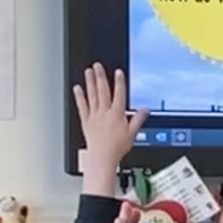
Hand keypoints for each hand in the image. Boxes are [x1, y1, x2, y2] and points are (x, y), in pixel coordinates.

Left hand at [72, 64, 146, 180]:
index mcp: (117, 115)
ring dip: (90, 83)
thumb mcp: (132, 134)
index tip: (118, 72)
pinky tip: (77, 88)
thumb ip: (138, 120)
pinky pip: (82, 106)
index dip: (119, 82)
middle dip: (100, 77)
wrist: (102, 157)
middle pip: (103, 91)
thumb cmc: (117, 148)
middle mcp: (104, 113)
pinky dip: (79, 97)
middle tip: (97, 66)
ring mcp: (94, 116)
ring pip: (92, 96)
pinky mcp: (86, 121)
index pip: (119, 95)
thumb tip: (145, 110)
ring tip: (88, 72)